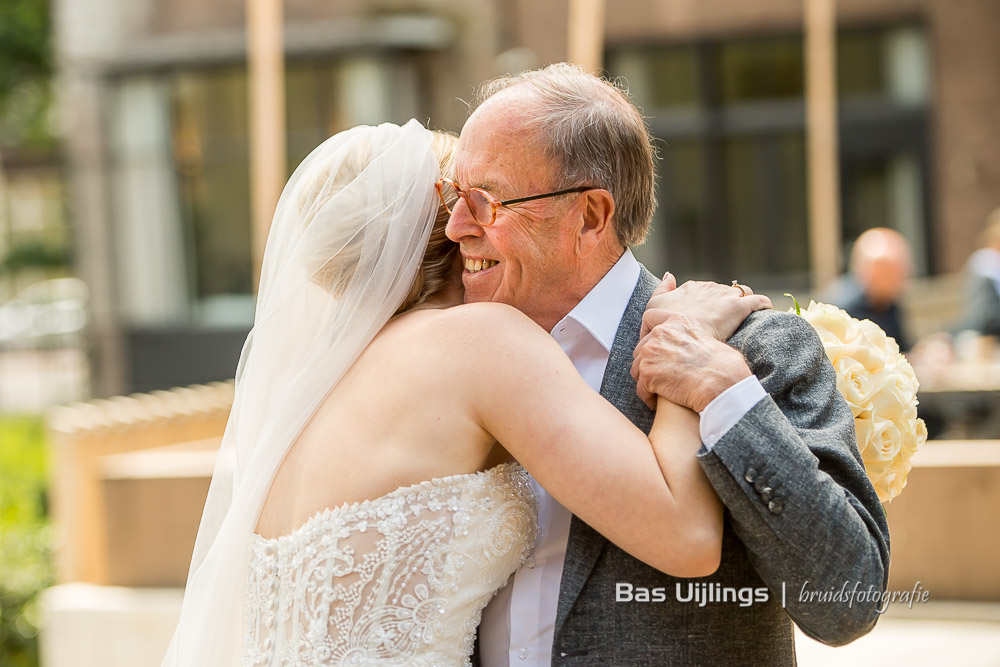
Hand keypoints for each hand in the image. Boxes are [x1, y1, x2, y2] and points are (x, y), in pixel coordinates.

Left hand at [631, 312, 751, 411]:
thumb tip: (684, 350)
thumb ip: (688, 339)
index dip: (647, 333)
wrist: (720, 382)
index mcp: (677, 321)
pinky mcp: (647, 372)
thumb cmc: (723, 366)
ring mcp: (651, 351)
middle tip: (659, 376)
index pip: (650, 318)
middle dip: (648, 362)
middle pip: (641, 347)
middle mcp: (661, 332)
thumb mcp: (707, 339)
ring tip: (658, 391)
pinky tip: (658, 402)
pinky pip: (641, 388)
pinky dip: (648, 396)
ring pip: (637, 368)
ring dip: (646, 380)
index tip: (652, 346)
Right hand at [641, 273, 771, 341]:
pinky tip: (766, 310)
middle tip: (724, 322)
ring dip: (744, 301)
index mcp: (691, 287)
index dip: (707, 303)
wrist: (680, 336)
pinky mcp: (739, 307)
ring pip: (741, 292)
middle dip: (725, 302)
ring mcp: (724, 295)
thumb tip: (669, 274)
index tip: (707, 316)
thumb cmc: (664, 324)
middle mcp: (709, 287)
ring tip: (746, 316)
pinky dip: (763, 305)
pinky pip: (758, 301)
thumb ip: (662, 288)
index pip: (704, 290)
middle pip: (722, 292)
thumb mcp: (654, 306)